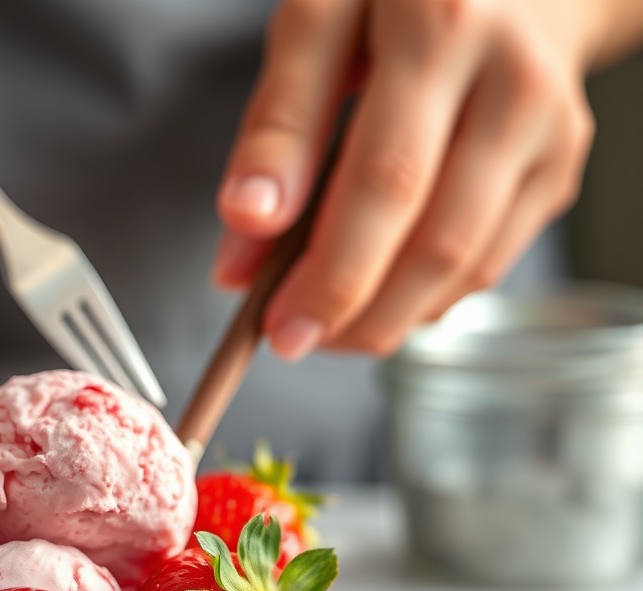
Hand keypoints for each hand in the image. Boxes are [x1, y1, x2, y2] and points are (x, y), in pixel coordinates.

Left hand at [212, 0, 604, 358]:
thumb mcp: (318, 19)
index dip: (329, 271)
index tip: (273, 324)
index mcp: (443, 26)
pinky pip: (489, 263)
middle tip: (293, 340)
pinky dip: (424, 300)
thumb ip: (279, 122)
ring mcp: (551, 131)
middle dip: (354, 313)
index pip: (384, 181)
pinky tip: (377, 298)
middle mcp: (515, 80)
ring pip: (467, 266)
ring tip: (326, 327)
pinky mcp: (560, 169)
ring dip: (387, 319)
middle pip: (435, 240)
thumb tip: (248, 221)